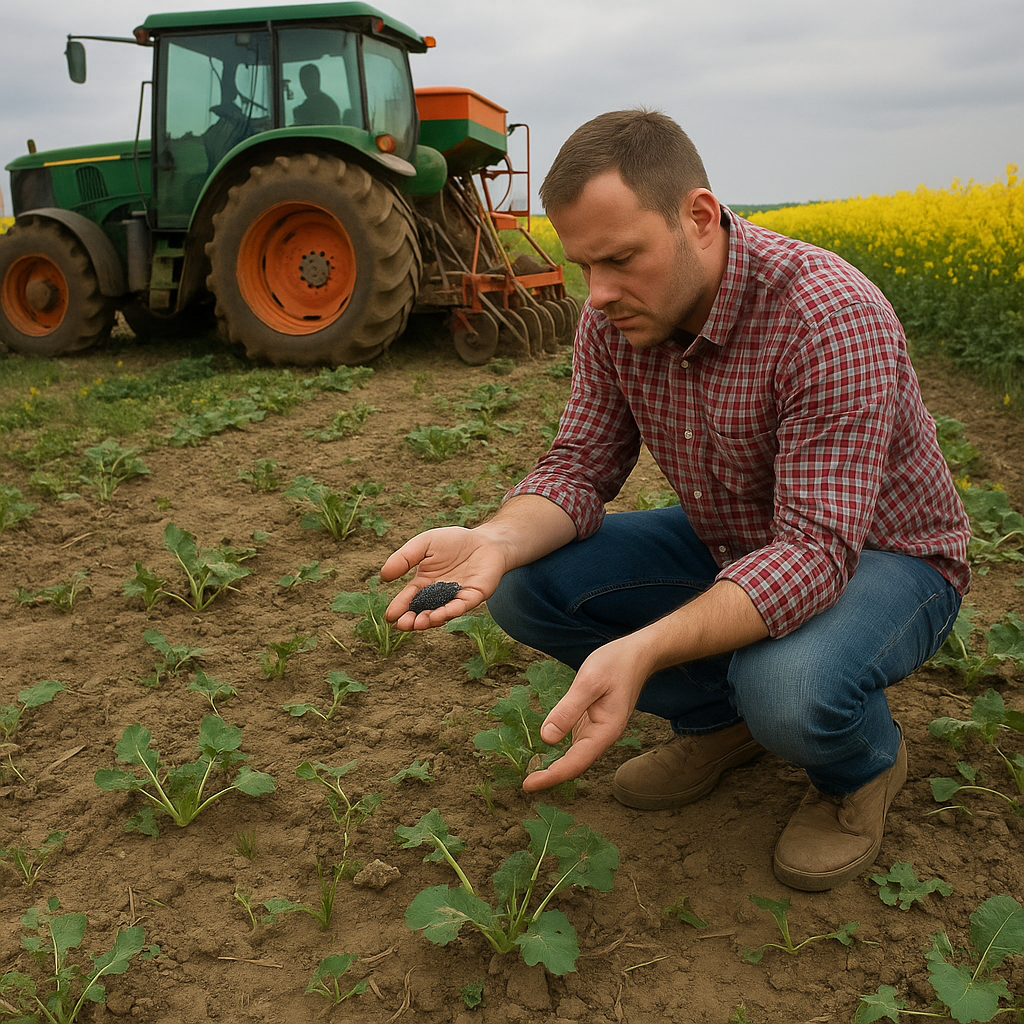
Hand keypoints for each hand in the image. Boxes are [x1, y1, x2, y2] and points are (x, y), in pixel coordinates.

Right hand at [380, 526, 506, 630]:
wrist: (485, 539)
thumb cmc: (454, 541)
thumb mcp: (424, 544)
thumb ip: (405, 558)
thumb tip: (383, 576)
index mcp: (425, 583)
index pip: (409, 598)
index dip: (399, 607)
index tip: (389, 616)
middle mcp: (439, 594)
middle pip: (422, 611)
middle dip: (411, 620)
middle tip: (401, 625)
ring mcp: (456, 597)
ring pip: (441, 613)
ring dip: (429, 620)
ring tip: (418, 623)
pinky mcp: (473, 596)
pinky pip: (460, 606)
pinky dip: (449, 611)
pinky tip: (438, 615)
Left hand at [522, 637, 651, 792]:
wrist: (637, 655)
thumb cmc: (615, 665)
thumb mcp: (589, 682)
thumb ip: (568, 710)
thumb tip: (547, 738)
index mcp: (605, 731)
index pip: (575, 762)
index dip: (551, 776)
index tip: (528, 785)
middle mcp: (602, 736)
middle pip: (575, 764)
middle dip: (551, 776)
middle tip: (525, 784)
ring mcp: (598, 730)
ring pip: (574, 755)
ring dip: (554, 765)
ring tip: (530, 772)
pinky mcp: (592, 721)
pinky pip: (574, 741)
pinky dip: (559, 749)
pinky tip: (544, 750)